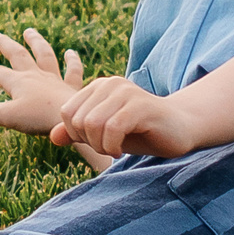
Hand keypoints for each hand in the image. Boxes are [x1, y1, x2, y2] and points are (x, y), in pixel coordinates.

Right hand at [0, 30, 84, 137]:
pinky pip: (72, 71)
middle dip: (4, 44)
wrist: (71, 122)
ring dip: (36, 42)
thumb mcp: (8, 118)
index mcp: (18, 82)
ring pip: (44, 55)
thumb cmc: (40, 119)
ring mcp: (54, 80)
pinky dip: (72, 61)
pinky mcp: (71, 88)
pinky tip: (71, 53)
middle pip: (17, 54)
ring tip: (29, 31)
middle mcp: (35, 76)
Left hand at [52, 75, 191, 160]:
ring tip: (113, 149)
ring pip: (92, 124)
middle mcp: (109, 84)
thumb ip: (77, 134)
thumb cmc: (139, 133)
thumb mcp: (103, 135)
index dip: (75, 134)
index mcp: (97, 87)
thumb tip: (53, 138)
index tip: (95, 142)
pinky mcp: (140, 105)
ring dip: (100, 146)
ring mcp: (125, 92)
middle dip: (87, 142)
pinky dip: (111, 145)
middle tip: (106, 148)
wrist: (180, 129)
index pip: (66, 113)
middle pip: (77, 120)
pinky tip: (120, 150)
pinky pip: (112, 128)